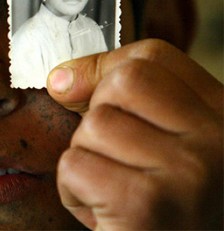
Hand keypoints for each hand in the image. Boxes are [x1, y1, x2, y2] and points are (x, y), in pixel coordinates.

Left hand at [47, 39, 223, 230]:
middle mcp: (217, 139)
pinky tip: (101, 212)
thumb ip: (134, 103)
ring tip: (110, 190)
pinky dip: (73, 191)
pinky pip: (75, 166)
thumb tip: (60, 79)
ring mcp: (187, 171)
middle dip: (96, 115)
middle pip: (122, 82)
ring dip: (85, 159)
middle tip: (112, 156)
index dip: (102, 67)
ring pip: (93, 126)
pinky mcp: (145, 205)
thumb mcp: (172, 147)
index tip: (76, 87)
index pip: (153, 57)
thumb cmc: (173, 208)